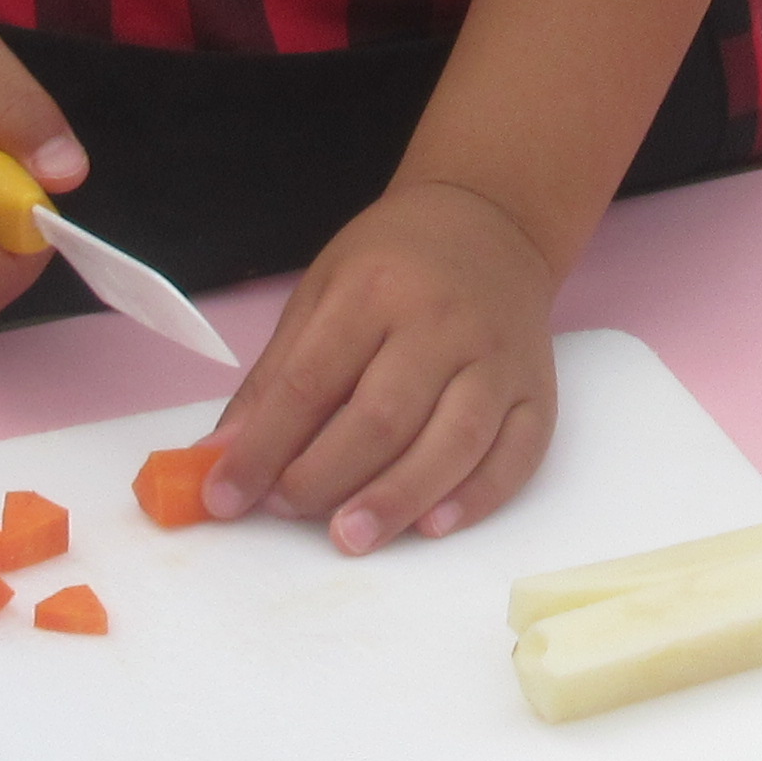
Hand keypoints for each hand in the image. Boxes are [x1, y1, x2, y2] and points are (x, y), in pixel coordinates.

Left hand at [196, 173, 559, 553]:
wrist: (492, 223)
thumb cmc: (393, 263)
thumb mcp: (321, 293)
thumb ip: (275, 377)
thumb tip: (222, 457)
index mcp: (375, 291)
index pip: (311, 383)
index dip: (263, 448)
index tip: (223, 496)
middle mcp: (444, 323)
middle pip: (383, 418)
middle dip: (325, 478)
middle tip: (285, 512)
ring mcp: (499, 358)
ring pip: (454, 442)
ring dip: (398, 499)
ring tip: (350, 537)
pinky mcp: (538, 389)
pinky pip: (517, 454)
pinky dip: (478, 497)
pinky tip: (434, 525)